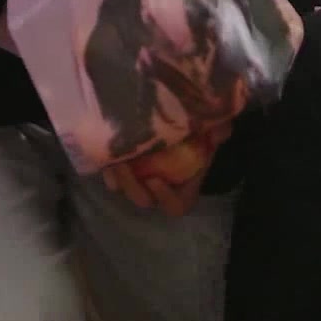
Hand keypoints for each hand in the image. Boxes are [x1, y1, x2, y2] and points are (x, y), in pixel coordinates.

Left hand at [102, 122, 234, 217]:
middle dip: (132, 186)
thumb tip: (219, 131)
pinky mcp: (123, 165)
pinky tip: (101, 153)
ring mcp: (140, 177)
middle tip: (122, 165)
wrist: (175, 115)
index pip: (176, 205)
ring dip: (116, 178)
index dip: (165, 198)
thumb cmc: (197, 128)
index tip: (155, 180)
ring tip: (110, 159)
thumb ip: (218, 130)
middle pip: (143, 198)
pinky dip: (105, 167)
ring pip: (124, 188)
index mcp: (184, 185)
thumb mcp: (211, 127)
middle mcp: (160, 186)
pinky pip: (111, 173)